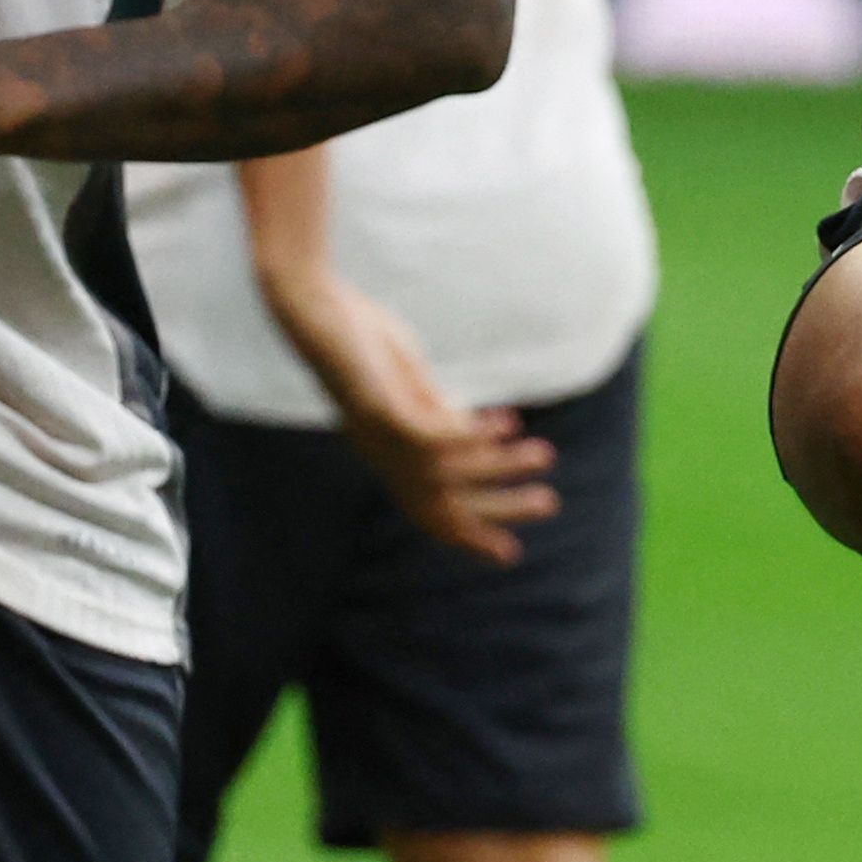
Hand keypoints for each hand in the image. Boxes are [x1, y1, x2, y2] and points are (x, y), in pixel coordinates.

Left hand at [263, 254, 555, 561]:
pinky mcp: (378, 407)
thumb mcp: (404, 383)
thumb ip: (433, 409)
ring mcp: (378, 435)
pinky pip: (431, 436)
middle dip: (498, 510)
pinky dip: (470, 435)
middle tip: (549, 503)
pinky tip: (507, 422)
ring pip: (447, 472)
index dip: (469, 536)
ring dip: (500, 467)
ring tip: (544, 454)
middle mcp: (382, 456)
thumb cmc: (358, 339)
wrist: (312, 309)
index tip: (509, 551)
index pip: (431, 514)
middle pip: (444, 505)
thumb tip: (471, 431)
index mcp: (387, 456)